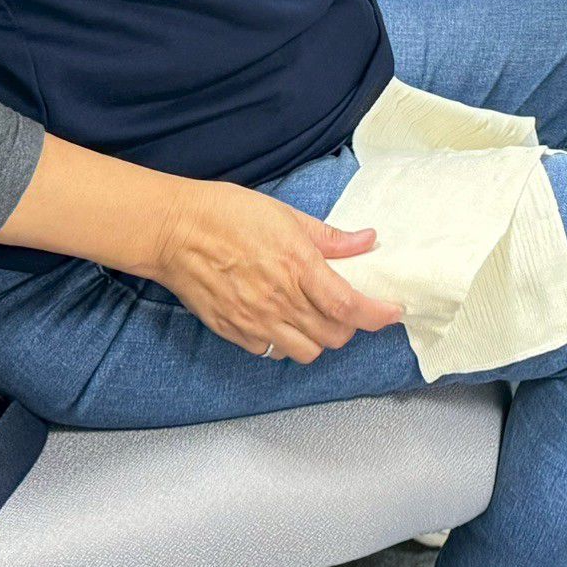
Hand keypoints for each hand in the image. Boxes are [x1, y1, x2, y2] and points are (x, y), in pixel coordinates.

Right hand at [152, 180, 402, 362]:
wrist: (173, 231)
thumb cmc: (227, 214)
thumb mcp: (286, 215)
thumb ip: (330, 236)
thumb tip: (368, 240)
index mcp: (298, 267)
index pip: (349, 306)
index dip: (378, 315)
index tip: (393, 313)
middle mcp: (280, 301)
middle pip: (334, 337)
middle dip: (349, 326)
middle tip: (346, 306)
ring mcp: (255, 322)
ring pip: (306, 353)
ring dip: (319, 339)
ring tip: (314, 317)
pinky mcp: (234, 332)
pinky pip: (272, 352)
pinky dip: (285, 342)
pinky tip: (281, 320)